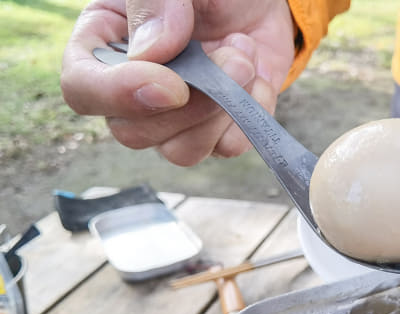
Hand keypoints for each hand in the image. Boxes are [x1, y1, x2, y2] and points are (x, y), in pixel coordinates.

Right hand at [61, 0, 295, 164]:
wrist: (257, 1)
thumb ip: (155, 5)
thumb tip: (149, 54)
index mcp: (103, 44)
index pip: (82, 89)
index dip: (119, 96)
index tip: (173, 84)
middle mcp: (133, 89)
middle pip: (134, 133)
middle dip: (191, 106)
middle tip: (235, 59)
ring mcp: (175, 116)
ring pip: (181, 151)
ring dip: (221, 112)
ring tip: (245, 60)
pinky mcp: (217, 129)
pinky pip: (227, 148)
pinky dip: (248, 115)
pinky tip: (256, 77)